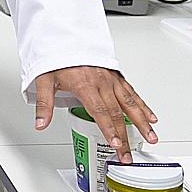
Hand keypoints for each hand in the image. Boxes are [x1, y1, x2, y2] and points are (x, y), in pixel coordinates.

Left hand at [33, 68, 157, 161]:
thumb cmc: (57, 58)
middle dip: (124, 137)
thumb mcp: (44, 80)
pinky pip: (132, 92)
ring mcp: (111, 80)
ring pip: (131, 103)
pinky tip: (151, 116)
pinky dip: (143, 105)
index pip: (100, 112)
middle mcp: (102, 83)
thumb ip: (44, 104)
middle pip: (117, 113)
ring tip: (151, 136)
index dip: (109, 129)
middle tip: (127, 154)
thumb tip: (40, 124)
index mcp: (85, 85)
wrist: (66, 37)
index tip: (115, 144)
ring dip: (142, 121)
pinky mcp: (116, 76)